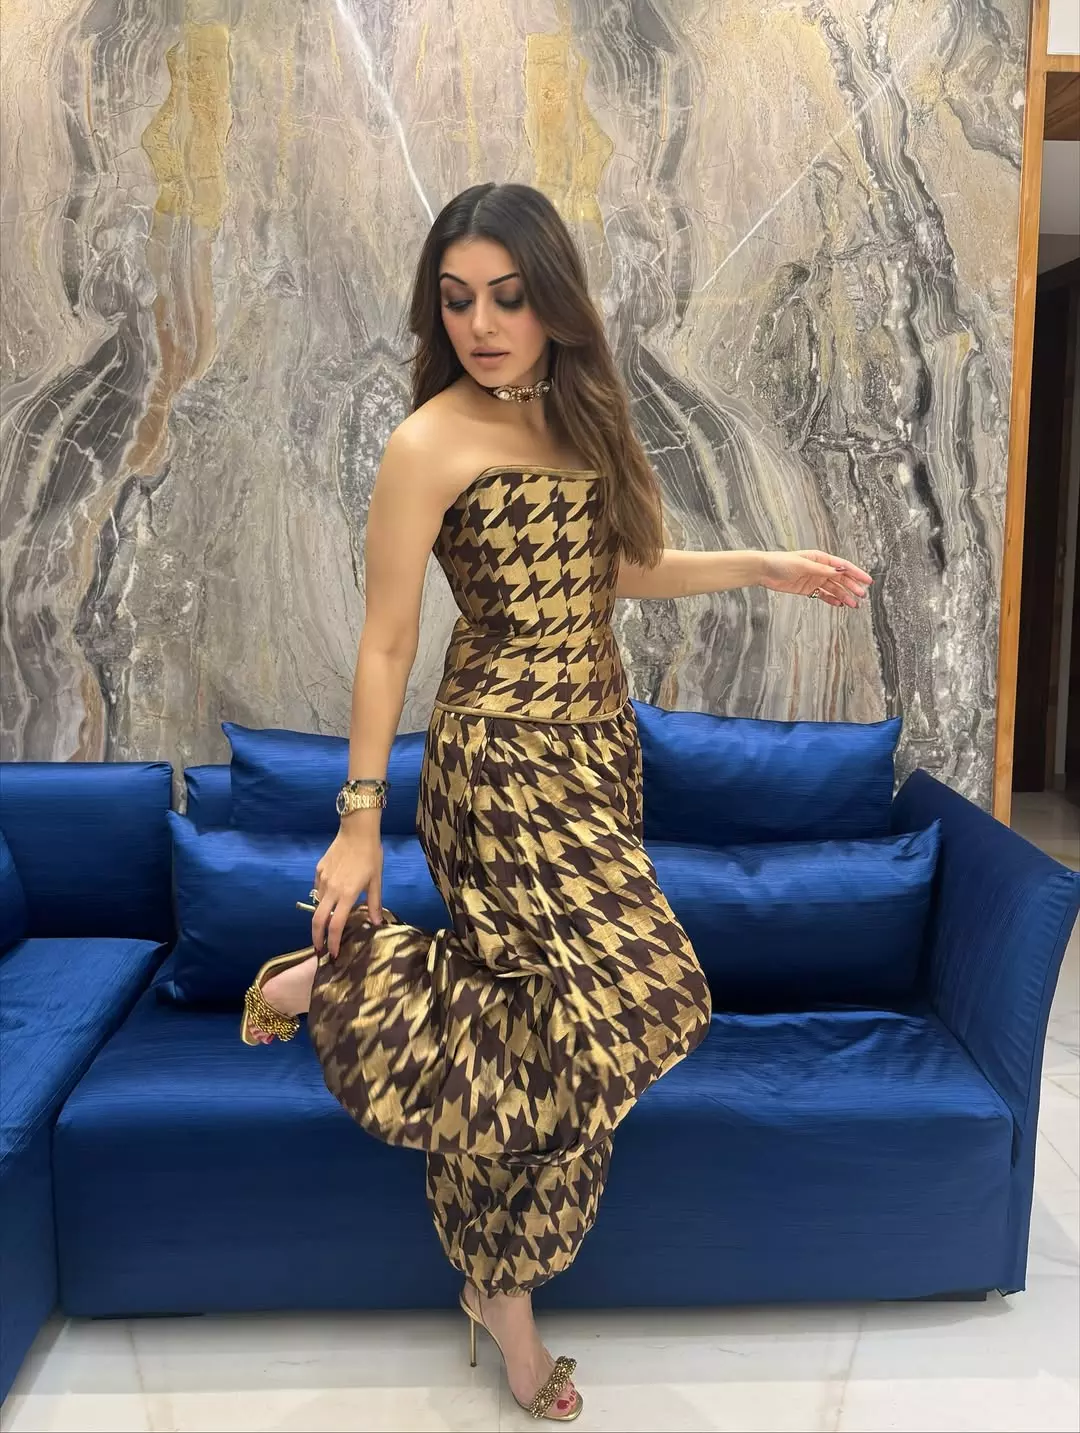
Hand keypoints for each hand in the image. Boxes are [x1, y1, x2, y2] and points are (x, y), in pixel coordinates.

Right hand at [311, 817, 383, 959]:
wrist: (357, 830)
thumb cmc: (371, 855)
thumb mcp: (376, 880)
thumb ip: (374, 903)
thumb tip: (376, 923)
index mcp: (347, 894)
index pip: (336, 925)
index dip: (333, 942)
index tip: (332, 954)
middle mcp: (331, 889)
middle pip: (317, 920)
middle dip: (316, 938)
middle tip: (319, 949)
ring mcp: (322, 880)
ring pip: (317, 905)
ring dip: (321, 917)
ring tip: (327, 925)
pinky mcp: (318, 871)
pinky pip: (318, 890)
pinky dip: (322, 898)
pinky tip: (331, 899)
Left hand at [758, 549, 872, 607]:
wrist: (763, 571)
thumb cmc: (780, 562)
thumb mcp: (803, 565)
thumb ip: (822, 570)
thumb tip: (840, 571)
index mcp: (820, 559)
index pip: (843, 566)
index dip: (856, 573)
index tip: (867, 581)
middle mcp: (819, 569)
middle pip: (840, 579)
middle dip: (852, 587)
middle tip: (861, 595)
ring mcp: (814, 579)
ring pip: (833, 589)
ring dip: (843, 596)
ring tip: (853, 604)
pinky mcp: (807, 589)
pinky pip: (822, 595)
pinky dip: (831, 600)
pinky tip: (839, 604)